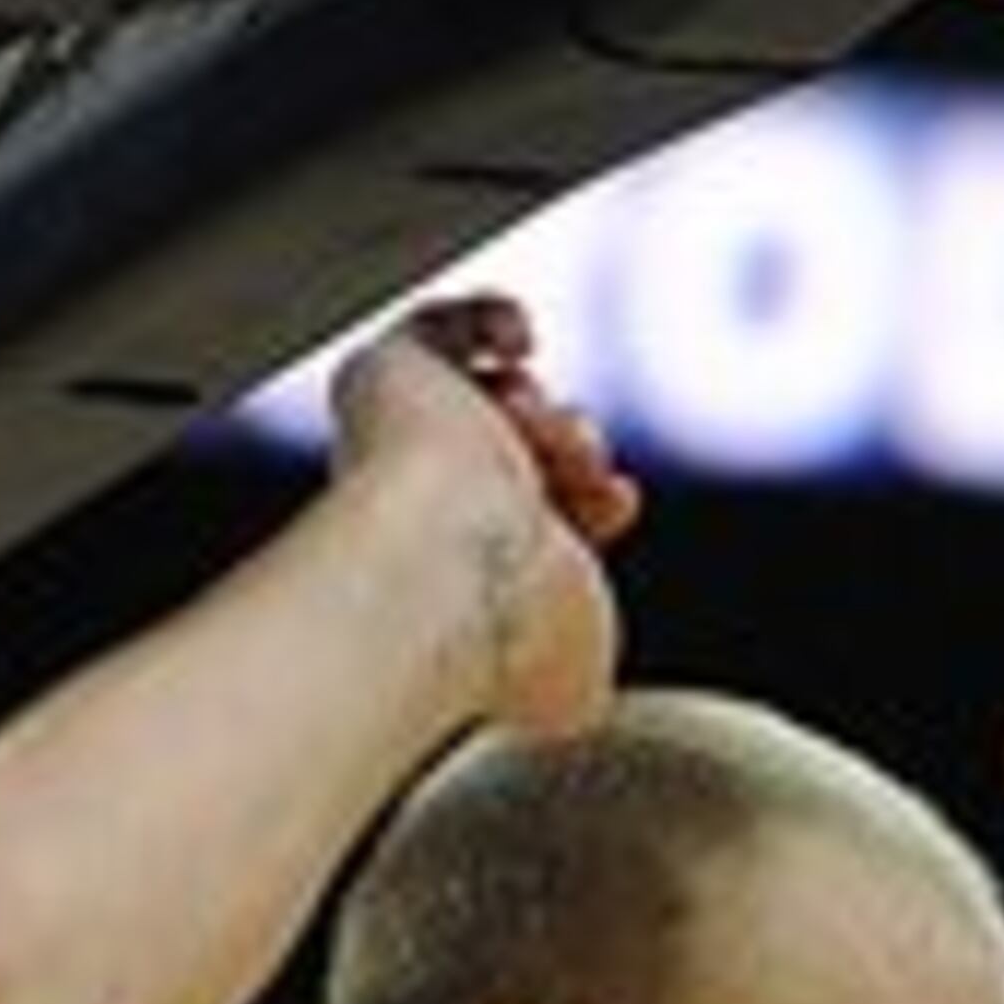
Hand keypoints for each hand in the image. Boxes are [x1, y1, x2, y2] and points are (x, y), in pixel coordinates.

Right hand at [330, 290, 638, 738]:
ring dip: (547, 410)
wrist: (452, 563)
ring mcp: (403, 449)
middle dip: (575, 451)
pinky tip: (520, 339)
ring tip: (554, 434)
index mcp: (469, 581)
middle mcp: (430, 515)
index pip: (535, 521)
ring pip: (496, 400)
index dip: (590, 500)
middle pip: (521, 456)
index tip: (621, 500)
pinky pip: (437, 328)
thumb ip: (586, 649)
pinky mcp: (382, 380)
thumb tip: (583, 656)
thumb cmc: (507, 636)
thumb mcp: (579, 681)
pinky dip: (490, 322)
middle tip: (584, 467)